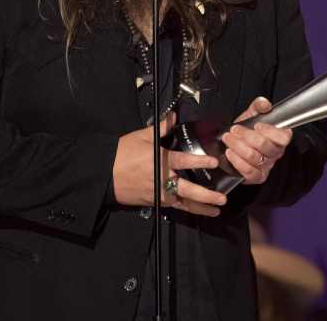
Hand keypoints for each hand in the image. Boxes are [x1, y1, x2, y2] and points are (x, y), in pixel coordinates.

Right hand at [112, 112, 227, 216]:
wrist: (103, 174)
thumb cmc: (122, 153)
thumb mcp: (141, 136)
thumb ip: (161, 127)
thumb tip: (174, 116)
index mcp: (161, 161)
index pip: (185, 160)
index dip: (200, 161)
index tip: (214, 162)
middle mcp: (162, 180)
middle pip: (188, 190)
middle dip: (207, 195)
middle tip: (222, 198)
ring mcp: (158, 194)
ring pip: (183, 204)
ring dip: (200, 208)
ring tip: (215, 211)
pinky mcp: (153, 203)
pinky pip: (173, 207)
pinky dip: (186, 209)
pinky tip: (195, 211)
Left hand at [220, 97, 292, 184]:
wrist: (231, 146)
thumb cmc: (244, 131)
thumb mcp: (250, 116)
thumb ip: (258, 107)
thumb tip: (264, 103)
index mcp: (278, 137)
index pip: (284, 137)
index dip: (270, 131)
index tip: (257, 125)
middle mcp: (275, 153)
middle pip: (265, 146)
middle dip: (247, 136)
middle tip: (235, 130)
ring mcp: (267, 166)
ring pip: (255, 157)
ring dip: (238, 146)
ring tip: (229, 139)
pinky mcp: (257, 176)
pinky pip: (249, 171)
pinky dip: (237, 161)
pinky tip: (230, 152)